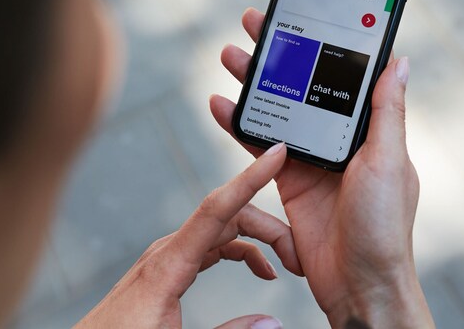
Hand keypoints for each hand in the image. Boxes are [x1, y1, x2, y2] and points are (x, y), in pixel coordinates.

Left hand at [75, 143, 301, 328]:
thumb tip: (271, 320)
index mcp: (167, 265)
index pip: (217, 207)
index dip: (250, 178)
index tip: (276, 153)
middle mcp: (166, 252)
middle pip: (227, 216)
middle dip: (268, 226)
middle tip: (299, 257)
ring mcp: (164, 258)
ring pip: (220, 231)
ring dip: (256, 239)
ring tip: (287, 263)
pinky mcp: (165, 270)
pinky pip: (209, 246)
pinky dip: (239, 250)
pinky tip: (259, 269)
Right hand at [209, 8, 433, 327]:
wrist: (359, 283)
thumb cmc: (385, 226)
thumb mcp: (389, 161)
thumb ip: (386, 112)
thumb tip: (399, 61)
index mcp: (369, 130)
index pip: (342, 75)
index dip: (321, 44)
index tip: (303, 15)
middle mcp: (340, 139)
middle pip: (304, 85)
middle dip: (279, 54)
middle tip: (255, 23)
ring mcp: (312, 159)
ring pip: (278, 109)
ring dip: (254, 82)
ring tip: (230, 54)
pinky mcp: (287, 182)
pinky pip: (259, 146)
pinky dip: (239, 125)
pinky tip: (220, 104)